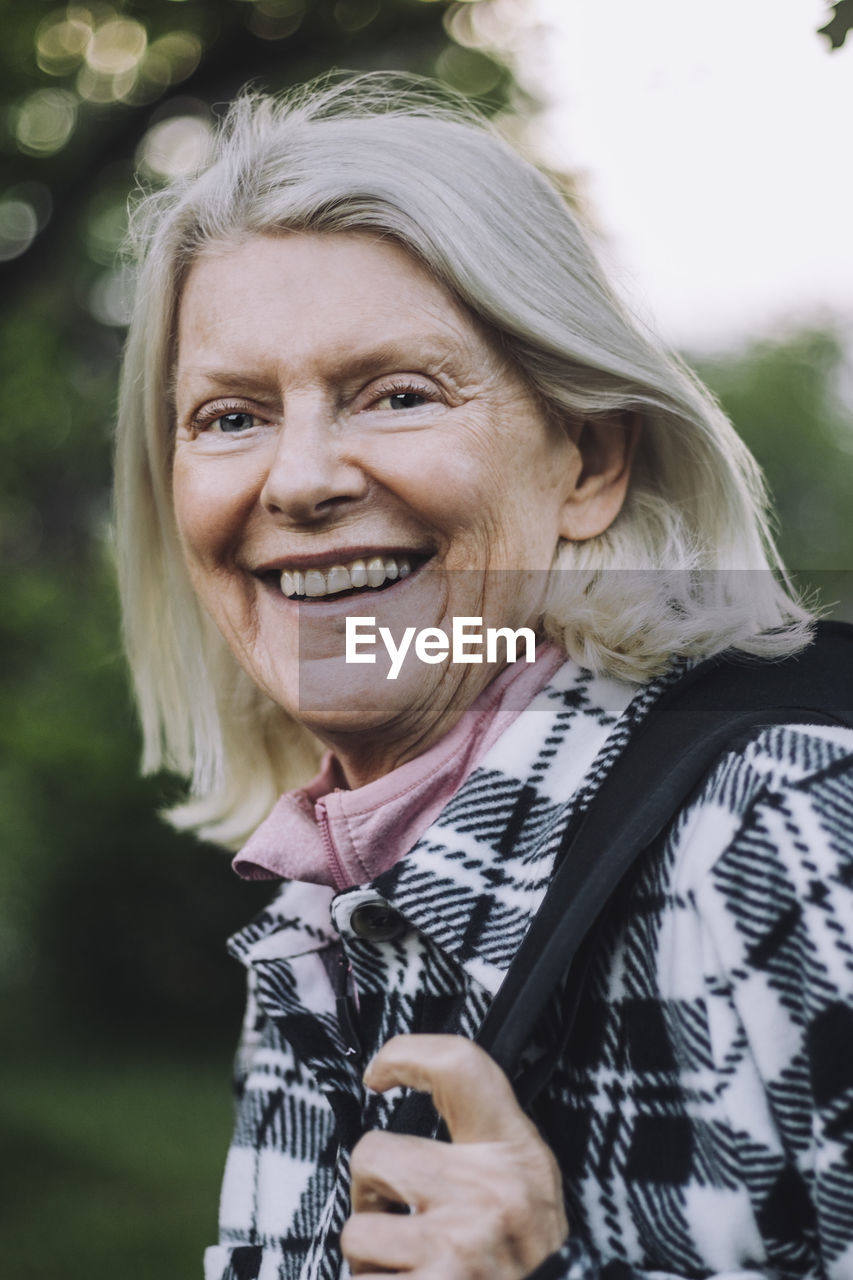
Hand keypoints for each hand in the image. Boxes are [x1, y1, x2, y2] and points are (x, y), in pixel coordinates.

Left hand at [341, 1034, 568, 1278]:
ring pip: (355, 1232)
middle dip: (370, 1192)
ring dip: (370, 1259)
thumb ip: (478, 1140)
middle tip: (399, 1219)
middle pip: (371, 1152)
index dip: (407, 1053)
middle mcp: (489, 1195)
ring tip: (410, 1269)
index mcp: (513, 1154)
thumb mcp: (525, 1182)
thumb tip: (394, 1078)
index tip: (378, 1073)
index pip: (460, 1068)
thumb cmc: (527, 1256)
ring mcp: (458, 1251)